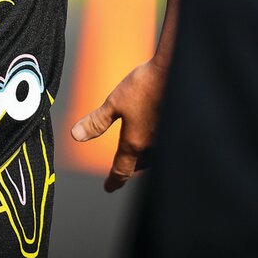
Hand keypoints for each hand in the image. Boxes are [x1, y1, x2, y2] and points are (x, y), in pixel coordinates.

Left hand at [69, 59, 166, 191]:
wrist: (178, 70)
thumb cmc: (146, 84)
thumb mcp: (115, 102)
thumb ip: (97, 121)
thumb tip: (76, 135)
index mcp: (135, 142)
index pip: (122, 170)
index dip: (113, 181)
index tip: (108, 187)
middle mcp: (155, 147)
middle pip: (139, 166)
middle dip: (129, 168)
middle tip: (121, 169)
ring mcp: (169, 140)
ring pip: (155, 158)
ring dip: (145, 159)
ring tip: (138, 154)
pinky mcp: (181, 132)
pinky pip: (167, 148)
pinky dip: (159, 148)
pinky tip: (158, 136)